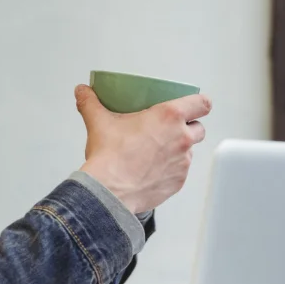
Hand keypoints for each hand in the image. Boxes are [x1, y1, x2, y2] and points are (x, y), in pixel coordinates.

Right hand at [75, 85, 212, 214]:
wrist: (110, 191)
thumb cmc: (110, 157)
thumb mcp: (99, 122)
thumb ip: (90, 102)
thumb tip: (82, 91)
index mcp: (169, 117)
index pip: (202, 104)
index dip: (199, 103)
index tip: (194, 105)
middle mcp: (182, 138)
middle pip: (199, 128)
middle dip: (188, 128)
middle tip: (169, 130)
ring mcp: (183, 162)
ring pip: (189, 152)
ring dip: (179, 150)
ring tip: (157, 152)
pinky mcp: (179, 182)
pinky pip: (180, 172)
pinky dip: (171, 170)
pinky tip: (153, 170)